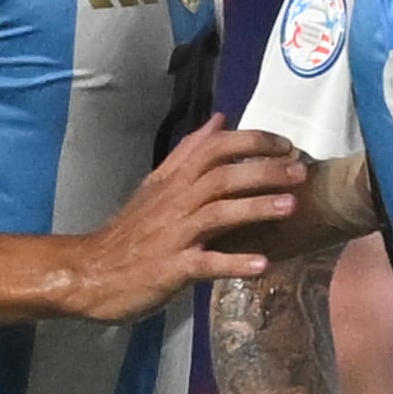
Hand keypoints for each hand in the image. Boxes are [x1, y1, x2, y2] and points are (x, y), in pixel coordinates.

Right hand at [59, 124, 309, 320]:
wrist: (90, 273)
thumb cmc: (130, 232)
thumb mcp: (157, 186)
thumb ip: (189, 153)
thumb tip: (219, 120)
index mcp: (174, 180)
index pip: (215, 147)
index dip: (252, 141)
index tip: (286, 145)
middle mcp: (176, 202)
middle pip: (223, 176)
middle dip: (264, 171)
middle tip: (301, 172)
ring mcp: (174, 235)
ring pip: (218, 213)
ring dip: (256, 208)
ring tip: (291, 207)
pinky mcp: (171, 268)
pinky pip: (206, 263)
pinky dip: (234, 262)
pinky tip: (262, 265)